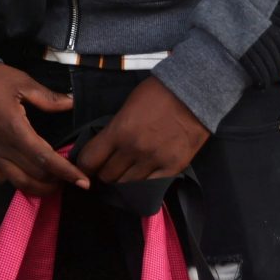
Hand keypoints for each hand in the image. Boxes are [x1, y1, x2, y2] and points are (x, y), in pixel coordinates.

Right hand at [0, 64, 84, 194]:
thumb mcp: (22, 82)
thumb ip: (48, 97)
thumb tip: (72, 103)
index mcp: (15, 130)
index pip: (46, 159)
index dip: (67, 173)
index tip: (84, 182)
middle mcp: (3, 148)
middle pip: (35, 177)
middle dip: (57, 182)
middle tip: (72, 178)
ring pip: (19, 184)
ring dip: (39, 188)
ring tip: (53, 183)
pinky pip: (3, 179)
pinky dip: (18, 182)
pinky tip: (27, 174)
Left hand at [74, 77, 209, 185]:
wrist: (195, 92)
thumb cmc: (159, 93)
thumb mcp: (127, 107)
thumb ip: (114, 130)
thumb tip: (103, 147)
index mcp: (119, 130)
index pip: (89, 160)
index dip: (84, 166)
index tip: (87, 167)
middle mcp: (133, 148)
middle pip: (107, 176)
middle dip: (104, 173)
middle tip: (108, 169)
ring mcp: (154, 160)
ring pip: (126, 186)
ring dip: (123, 181)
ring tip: (126, 174)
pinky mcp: (173, 167)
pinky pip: (150, 187)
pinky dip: (143, 185)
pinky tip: (142, 179)